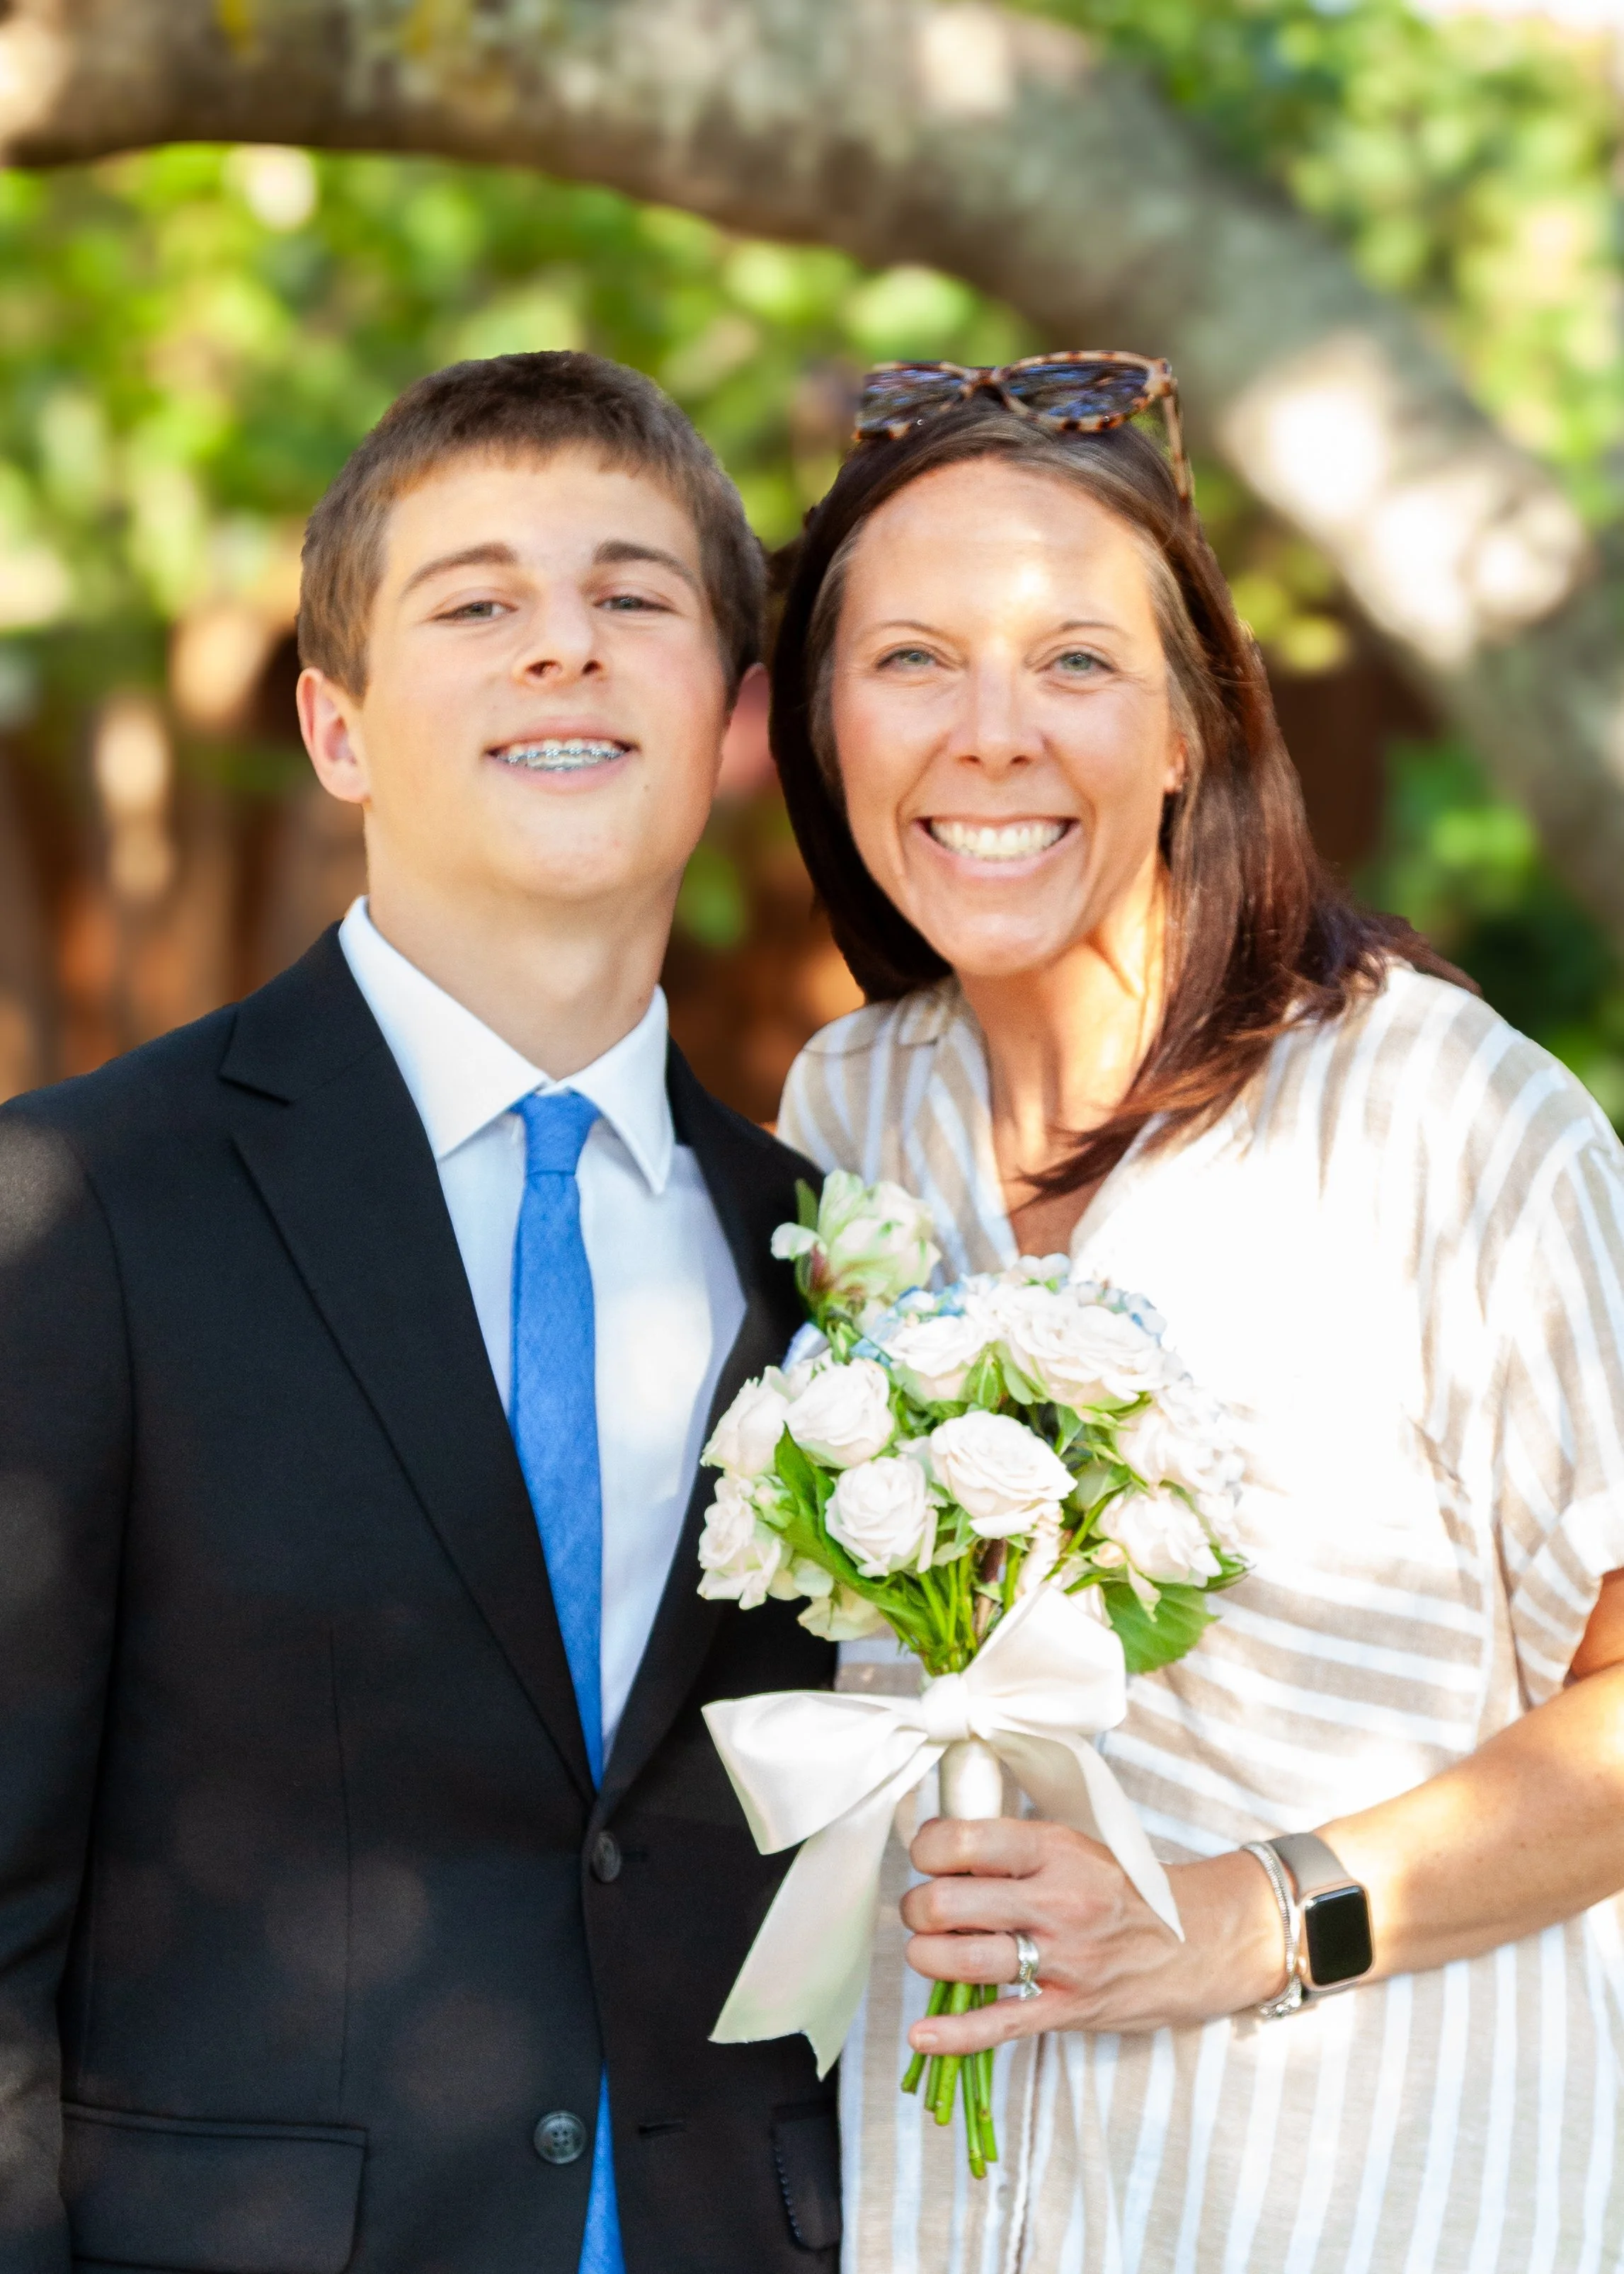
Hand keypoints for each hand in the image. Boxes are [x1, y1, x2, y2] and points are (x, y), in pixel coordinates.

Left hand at [901, 1816, 1287, 2058]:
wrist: (1196, 1941)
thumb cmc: (1121, 1889)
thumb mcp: (1072, 1847)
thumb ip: (1011, 1848)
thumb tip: (937, 1847)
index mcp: (1053, 1849)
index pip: (962, 1841)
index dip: (925, 1849)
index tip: (925, 1857)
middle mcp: (1055, 1900)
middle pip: (948, 1903)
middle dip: (918, 1909)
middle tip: (922, 1910)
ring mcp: (1062, 1959)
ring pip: (963, 1960)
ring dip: (926, 1957)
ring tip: (927, 1950)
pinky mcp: (1067, 2008)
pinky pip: (999, 2025)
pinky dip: (954, 2035)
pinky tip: (922, 2034)